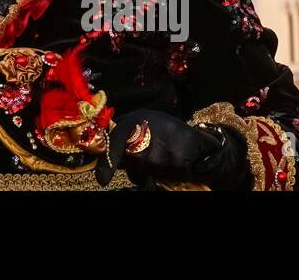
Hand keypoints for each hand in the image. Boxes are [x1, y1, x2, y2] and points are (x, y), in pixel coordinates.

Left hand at [95, 109, 230, 188]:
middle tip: (147, 164)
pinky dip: (172, 172)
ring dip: (157, 170)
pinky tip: (176, 160)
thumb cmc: (162, 136)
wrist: (196, 139)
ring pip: (152, 167)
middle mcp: (150, 125)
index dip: (108, 162)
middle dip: (138, 168)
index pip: (116, 141)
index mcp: (135, 119)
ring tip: (165, 158)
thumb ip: (124, 142)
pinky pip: (170, 171)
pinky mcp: (181, 151)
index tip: (102, 179)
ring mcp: (167, 138)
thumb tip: (104, 164)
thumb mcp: (142, 130)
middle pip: (134, 159)